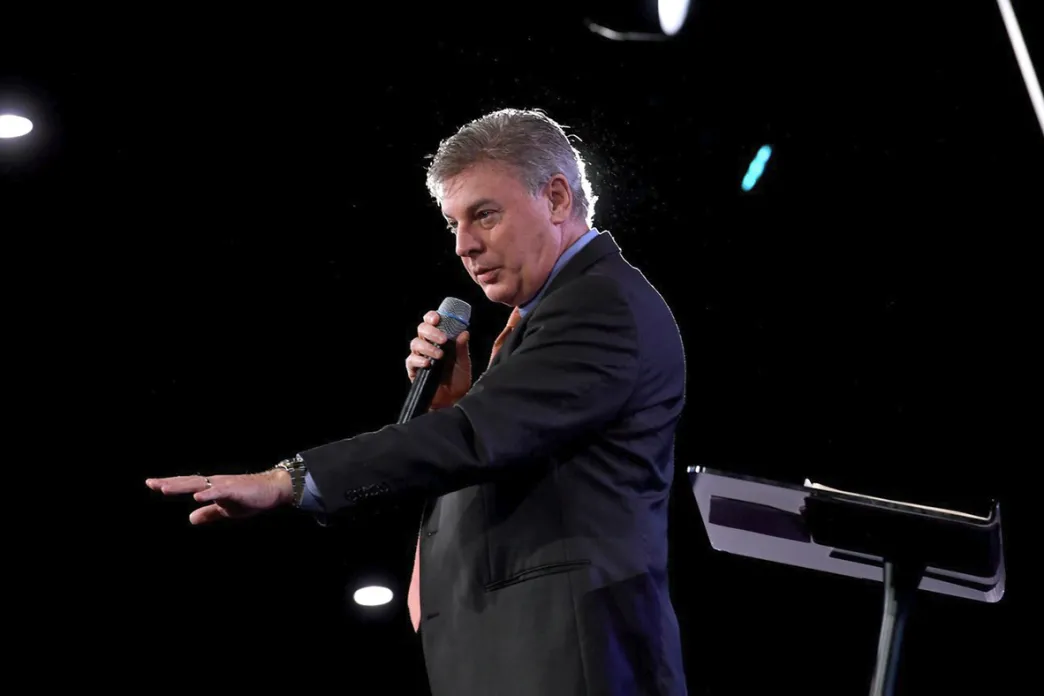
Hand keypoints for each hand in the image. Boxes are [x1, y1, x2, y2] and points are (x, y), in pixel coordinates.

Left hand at [145, 470, 292, 524]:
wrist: (272, 490)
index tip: (151, 483)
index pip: (187, 484)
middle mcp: (214, 483)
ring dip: (182, 486)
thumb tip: (190, 519)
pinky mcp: (235, 489)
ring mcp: (224, 485)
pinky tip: (196, 497)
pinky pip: (219, 491)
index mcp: (211, 487)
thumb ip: (208, 513)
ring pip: (199, 484)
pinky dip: (207, 493)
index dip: (170, 484)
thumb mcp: (225, 509)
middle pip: (188, 482)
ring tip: (165, 489)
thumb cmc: (250, 498)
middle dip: (169, 483)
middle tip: (150, 483)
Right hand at [406, 310, 470, 409]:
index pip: (431, 323)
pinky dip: (419, 360)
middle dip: (431, 331)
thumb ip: (462, 348)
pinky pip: (411, 361)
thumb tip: (464, 332)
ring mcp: (420, 357)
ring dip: (427, 347)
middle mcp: (428, 346)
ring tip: (440, 355)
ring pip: (415, 344)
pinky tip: (428, 363)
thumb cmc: (458, 380)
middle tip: (443, 339)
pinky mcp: (414, 370)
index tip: (438, 318)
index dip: (432, 317)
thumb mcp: (464, 363)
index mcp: (440, 340)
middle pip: (421, 330)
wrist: (453, 400)